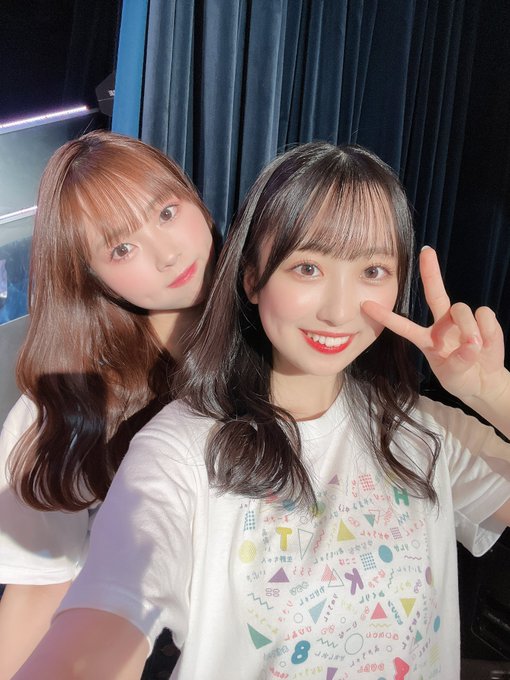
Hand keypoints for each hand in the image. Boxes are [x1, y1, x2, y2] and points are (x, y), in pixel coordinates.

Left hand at [362, 247, 506, 404]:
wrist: (484, 380)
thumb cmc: (461, 376)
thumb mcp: (453, 375)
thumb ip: (459, 361)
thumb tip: (472, 343)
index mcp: (426, 338)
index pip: (403, 325)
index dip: (386, 316)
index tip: (366, 304)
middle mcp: (442, 324)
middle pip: (435, 293)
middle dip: (430, 271)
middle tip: (426, 252)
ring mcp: (463, 320)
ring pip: (461, 309)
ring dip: (468, 329)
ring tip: (475, 348)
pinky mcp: (484, 318)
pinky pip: (484, 315)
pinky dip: (488, 331)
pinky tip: (487, 343)